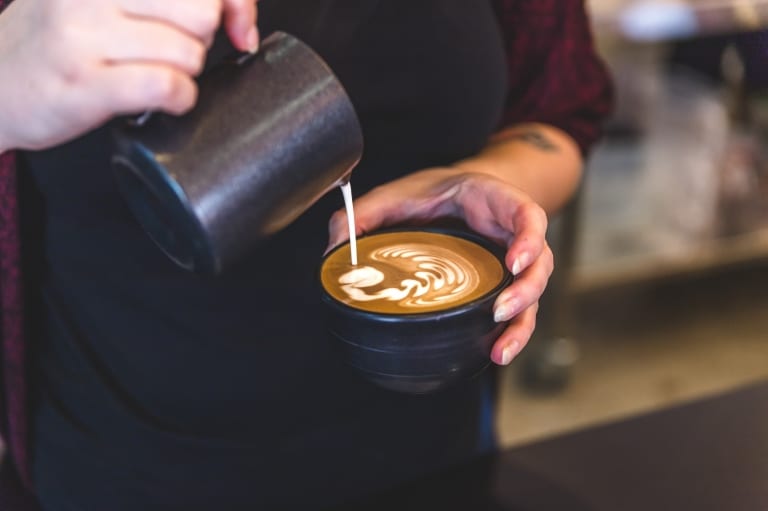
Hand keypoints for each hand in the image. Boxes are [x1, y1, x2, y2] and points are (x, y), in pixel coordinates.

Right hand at [0, 0, 257, 151]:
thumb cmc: (64, 42)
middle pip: (202, 12)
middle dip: (199, 40)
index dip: (232, 4)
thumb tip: (245, 26)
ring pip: (189, 52)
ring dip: (184, 73)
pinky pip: (167, 86)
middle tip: (167, 50)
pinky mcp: (83, 82)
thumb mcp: (108, 1)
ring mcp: (81, 34)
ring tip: (150, 73)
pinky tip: (160, 99)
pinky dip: (178, 99)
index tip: (232, 25)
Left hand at [327, 168, 553, 365]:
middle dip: (525, 291)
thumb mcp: (399, 193)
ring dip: (520, 323)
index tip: (514, 259)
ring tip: (499, 349)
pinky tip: (494, 352)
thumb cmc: (433, 192)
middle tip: (499, 310)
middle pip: (539, 264)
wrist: (451, 192)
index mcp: (495, 203)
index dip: (529, 238)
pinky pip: (516, 311)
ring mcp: (510, 264)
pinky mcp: (500, 286)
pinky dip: (509, 333)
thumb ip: (366, 213)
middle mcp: (512, 235)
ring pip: (532, 296)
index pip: (528, 216)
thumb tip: (334, 248)